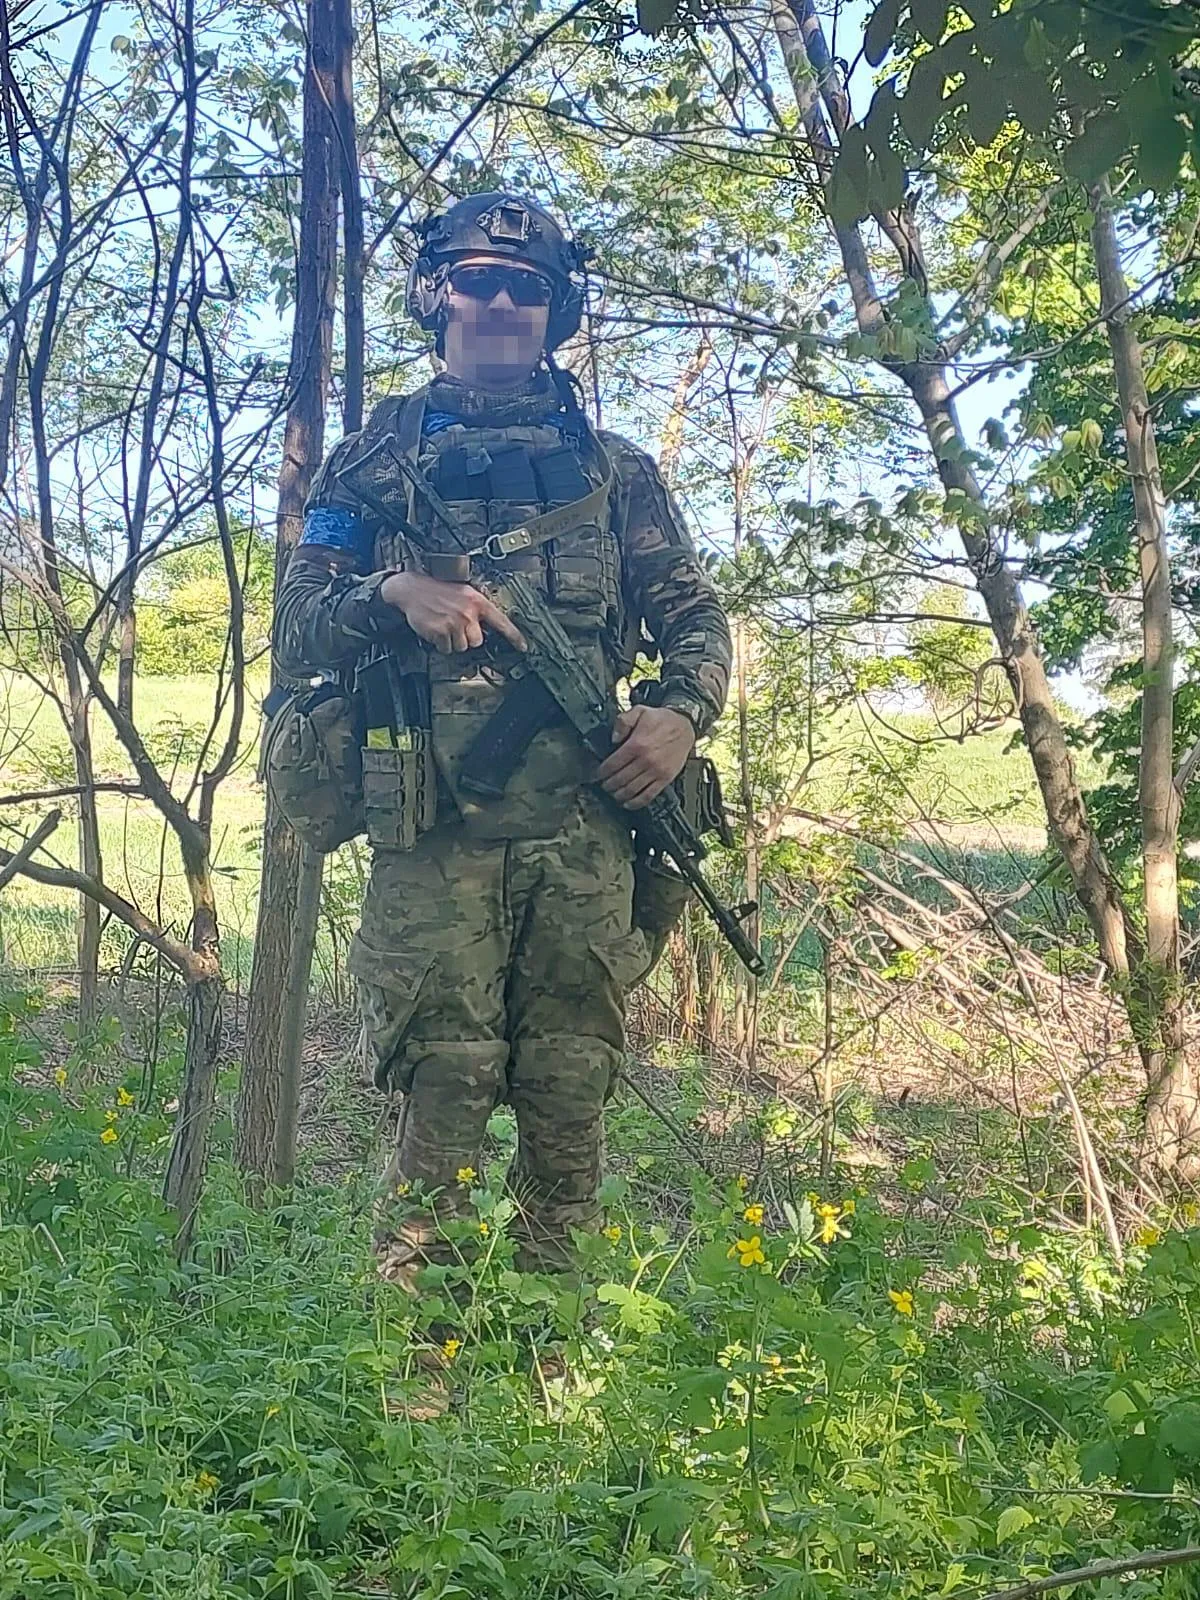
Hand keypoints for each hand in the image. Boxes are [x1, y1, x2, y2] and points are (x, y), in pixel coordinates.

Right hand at [380, 570, 525, 654]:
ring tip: (444, 624)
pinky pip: (447, 648)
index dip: (514, 636)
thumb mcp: (462, 593)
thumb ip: (476, 609)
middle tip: (455, 624)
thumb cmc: (437, 590)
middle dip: (467, 637)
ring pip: (462, 646)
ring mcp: (455, 623)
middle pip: (477, 641)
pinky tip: (436, 629)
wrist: (411, 588)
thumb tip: (485, 627)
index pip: (501, 622)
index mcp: (477, 601)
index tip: (523, 647)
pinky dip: (441, 643)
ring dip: (452, 641)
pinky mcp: (441, 632)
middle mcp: (468, 613)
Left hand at [597, 703, 694, 810]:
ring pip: (631, 790)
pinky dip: (635, 803)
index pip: (612, 764)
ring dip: (619, 795)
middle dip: (608, 785)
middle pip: (620, 779)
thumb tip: (613, 738)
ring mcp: (656, 771)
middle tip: (603, 785)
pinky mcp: (665, 778)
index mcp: (637, 744)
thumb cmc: (662, 720)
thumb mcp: (639, 711)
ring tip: (613, 793)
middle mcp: (646, 760)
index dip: (601, 772)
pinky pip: (648, 795)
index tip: (596, 775)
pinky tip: (628, 803)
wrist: (685, 725)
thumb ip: (623, 722)